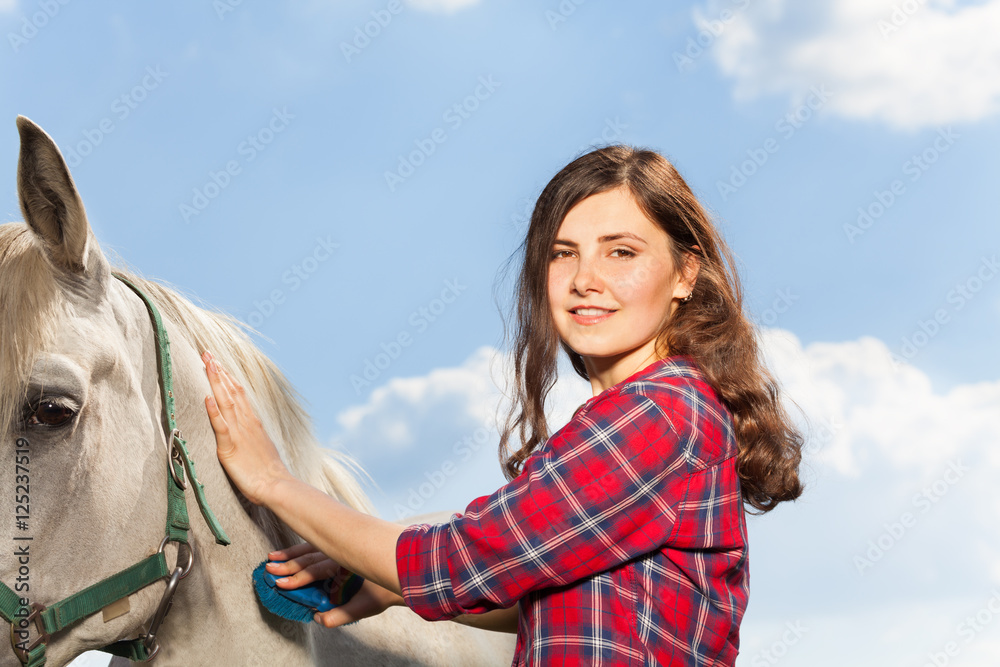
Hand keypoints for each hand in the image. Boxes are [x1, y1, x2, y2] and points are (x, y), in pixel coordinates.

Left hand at [203, 351, 292, 504]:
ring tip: (207, 364)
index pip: (238, 393)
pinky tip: (207, 398)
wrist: (276, 485)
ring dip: (215, 382)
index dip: (227, 376)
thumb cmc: (268, 471)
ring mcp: (239, 433)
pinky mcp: (230, 447)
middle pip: (231, 391)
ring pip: (226, 402)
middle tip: (207, 353)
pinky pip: (221, 426)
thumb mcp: (261, 446)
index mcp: (252, 422)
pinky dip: (214, 411)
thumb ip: (253, 433)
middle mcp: (246, 422)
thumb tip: (248, 426)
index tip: (217, 361)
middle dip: (218, 371)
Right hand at [267, 542, 403, 627]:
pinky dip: (301, 548)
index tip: (280, 584)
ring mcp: (339, 548)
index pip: (318, 571)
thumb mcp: (364, 607)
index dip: (298, 578)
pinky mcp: (338, 547)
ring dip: (290, 554)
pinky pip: (316, 546)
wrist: (402, 570)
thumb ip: (340, 615)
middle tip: (269, 571)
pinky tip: (288, 552)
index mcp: (346, 566)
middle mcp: (341, 553)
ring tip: (272, 558)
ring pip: (311, 549)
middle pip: (310, 558)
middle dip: (288, 565)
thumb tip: (318, 619)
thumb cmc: (382, 591)